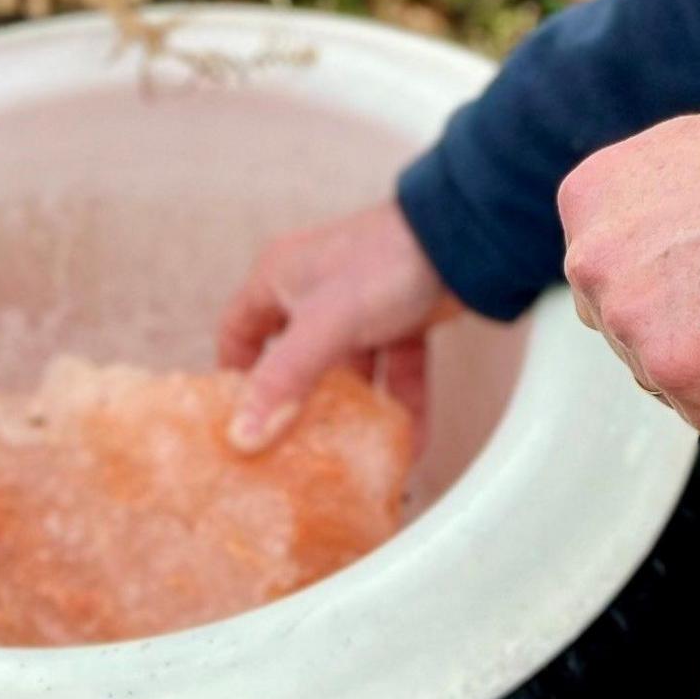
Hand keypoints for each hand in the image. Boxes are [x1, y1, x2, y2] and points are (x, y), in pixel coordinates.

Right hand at [215, 198, 459, 452]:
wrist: (463, 239)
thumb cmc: (383, 260)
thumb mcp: (324, 323)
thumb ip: (285, 379)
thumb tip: (243, 435)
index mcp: (281, 277)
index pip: (239, 330)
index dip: (236, 375)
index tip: (238, 421)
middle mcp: (315, 289)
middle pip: (295, 359)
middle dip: (299, 405)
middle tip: (293, 452)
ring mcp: (361, 306)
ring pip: (349, 370)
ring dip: (355, 412)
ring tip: (352, 459)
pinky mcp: (402, 319)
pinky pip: (395, 370)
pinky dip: (402, 403)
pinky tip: (410, 444)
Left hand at [556, 77, 699, 439]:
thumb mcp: (682, 159)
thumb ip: (644, 210)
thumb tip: (654, 256)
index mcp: (585, 202)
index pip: (615, 276)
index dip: (681, 276)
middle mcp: (587, 264)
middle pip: (633, 331)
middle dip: (691, 322)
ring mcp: (627, 321)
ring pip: (674, 375)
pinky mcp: (675, 373)